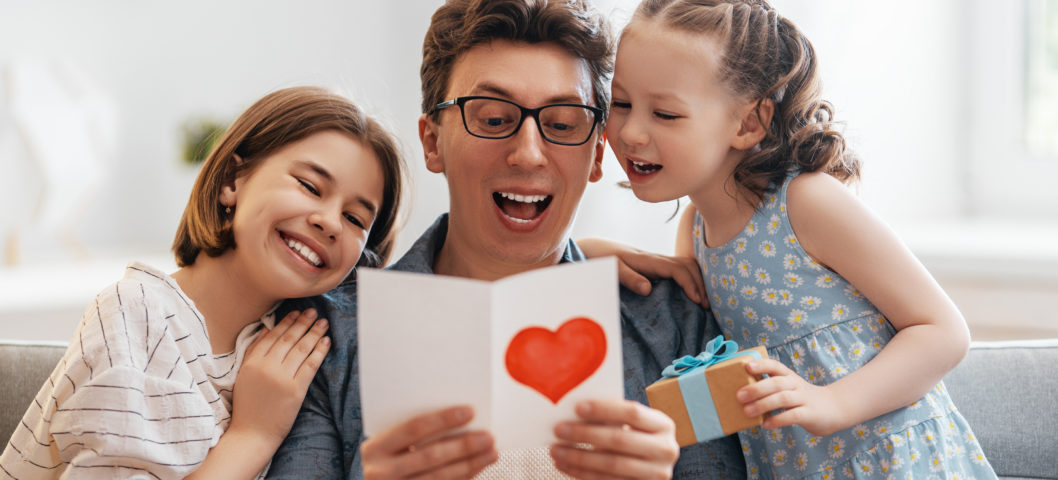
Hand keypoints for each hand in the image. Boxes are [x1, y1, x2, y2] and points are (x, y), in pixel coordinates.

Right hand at [229, 309, 330, 446]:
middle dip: (302, 323)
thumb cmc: (248, 407)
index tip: (296, 312)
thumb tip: (265, 331)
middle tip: (313, 311)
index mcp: (252, 363)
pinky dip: (319, 351)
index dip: (286, 322)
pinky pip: (310, 365)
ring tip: (323, 322)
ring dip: (314, 333)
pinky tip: (326, 341)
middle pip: (288, 339)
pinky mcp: (295, 389)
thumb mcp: (244, 376)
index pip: (272, 336)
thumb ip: (253, 353)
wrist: (251, 434)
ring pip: (301, 349)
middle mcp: (266, 367)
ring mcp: (281, 378)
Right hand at [360, 405, 498, 478]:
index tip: (469, 411)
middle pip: (430, 456)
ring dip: (470, 464)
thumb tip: (460, 417)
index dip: (443, 419)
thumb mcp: (387, 443)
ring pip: (439, 477)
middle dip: (463, 446)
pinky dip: (463, 477)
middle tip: (488, 436)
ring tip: (491, 452)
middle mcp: (382, 472)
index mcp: (375, 448)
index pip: (414, 428)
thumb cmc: (384, 458)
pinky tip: (477, 467)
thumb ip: (411, 432)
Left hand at [550, 399, 678, 479]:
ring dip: (578, 457)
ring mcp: (657, 474)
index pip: (632, 412)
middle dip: (585, 434)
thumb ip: (611, 416)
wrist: (650, 467)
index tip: (576, 407)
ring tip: (556, 450)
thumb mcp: (631, 425)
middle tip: (559, 429)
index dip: (604, 409)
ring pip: (611, 464)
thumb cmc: (635, 437)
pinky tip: (564, 464)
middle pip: (620, 439)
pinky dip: (581, 473)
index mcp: (664, 425)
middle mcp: (666, 450)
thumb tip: (573, 410)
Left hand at [577, 237, 706, 306]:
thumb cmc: (602, 258)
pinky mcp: (655, 266)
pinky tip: (692, 293)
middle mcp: (656, 259)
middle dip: (700, 284)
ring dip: (698, 280)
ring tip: (704, 301)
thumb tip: (648, 289)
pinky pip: (678, 270)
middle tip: (707, 305)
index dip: (691, 284)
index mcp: (648, 261)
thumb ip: (629, 278)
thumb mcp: (612, 269)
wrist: (595, 248)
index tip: (698, 301)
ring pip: (686, 266)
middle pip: (688, 266)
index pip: (678, 269)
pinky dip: (690, 279)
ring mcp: (657, 261)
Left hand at [737, 359, 845, 435]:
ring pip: (783, 398)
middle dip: (756, 388)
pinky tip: (766, 424)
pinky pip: (793, 416)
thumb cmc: (801, 398)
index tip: (747, 367)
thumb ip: (770, 388)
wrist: (834, 408)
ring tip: (747, 411)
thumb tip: (741, 394)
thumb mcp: (789, 388)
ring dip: (763, 404)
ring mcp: (804, 399)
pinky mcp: (810, 414)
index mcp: (789, 376)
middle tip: (739, 396)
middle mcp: (796, 384)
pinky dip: (778, 420)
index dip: (761, 365)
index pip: (775, 366)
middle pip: (776, 383)